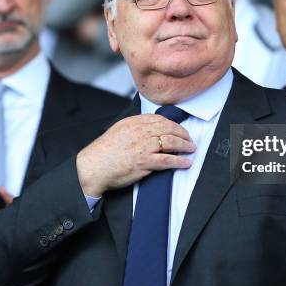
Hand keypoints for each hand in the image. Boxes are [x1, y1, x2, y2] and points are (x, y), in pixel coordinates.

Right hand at [76, 114, 195, 196]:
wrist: (94, 166)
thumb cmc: (104, 152)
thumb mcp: (118, 130)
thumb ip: (134, 126)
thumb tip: (149, 127)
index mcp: (133, 122)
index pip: (160, 119)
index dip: (174, 124)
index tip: (179, 129)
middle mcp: (140, 132)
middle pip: (169, 128)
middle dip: (183, 134)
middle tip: (190, 139)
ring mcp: (143, 146)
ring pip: (171, 142)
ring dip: (185, 146)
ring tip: (191, 149)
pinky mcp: (145, 161)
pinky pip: (167, 159)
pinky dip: (179, 161)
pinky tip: (186, 162)